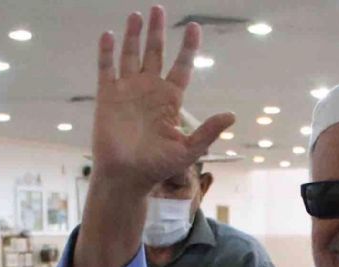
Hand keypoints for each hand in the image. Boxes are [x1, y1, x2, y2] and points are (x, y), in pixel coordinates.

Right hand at [91, 6, 234, 191]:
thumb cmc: (157, 168)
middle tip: (158, 8)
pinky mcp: (108, 97)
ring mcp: (128, 92)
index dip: (188, 47)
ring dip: (133, 35)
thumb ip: (208, 131)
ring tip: (137, 15)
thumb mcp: (188, 150)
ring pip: (131, 55)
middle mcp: (149, 91)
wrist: (126, 177)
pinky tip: (109, 35)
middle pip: (155, 53)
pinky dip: (107, 52)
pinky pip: (107, 69)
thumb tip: (231, 116)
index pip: (181, 66)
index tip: (194, 27)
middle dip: (157, 31)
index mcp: (170, 100)